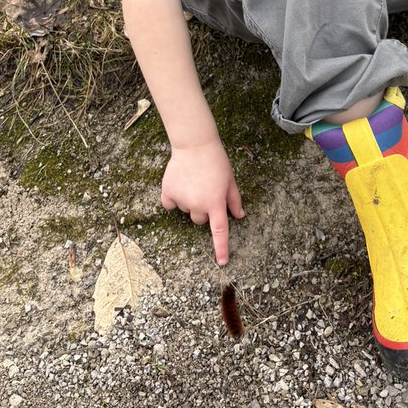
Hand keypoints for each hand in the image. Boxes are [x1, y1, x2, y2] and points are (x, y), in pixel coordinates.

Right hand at [160, 140, 244, 265]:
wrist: (194, 144)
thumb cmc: (216, 161)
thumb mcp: (230, 180)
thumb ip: (234, 200)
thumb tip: (240, 216)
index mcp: (215, 203)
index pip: (219, 232)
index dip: (221, 248)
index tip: (222, 262)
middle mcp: (198, 205)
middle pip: (200, 220)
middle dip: (204, 210)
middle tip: (205, 190)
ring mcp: (182, 200)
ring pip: (186, 210)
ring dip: (189, 201)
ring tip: (193, 181)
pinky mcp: (168, 193)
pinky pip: (170, 204)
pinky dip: (173, 198)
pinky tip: (179, 183)